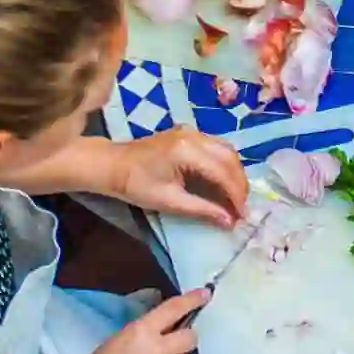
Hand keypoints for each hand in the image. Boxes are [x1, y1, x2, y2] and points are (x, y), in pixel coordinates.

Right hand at [53, 290, 204, 353]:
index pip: (174, 309)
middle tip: (173, 345)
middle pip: (191, 337)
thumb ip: (143, 331)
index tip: (204, 294)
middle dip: (184, 339)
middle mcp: (159, 350)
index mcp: (142, 332)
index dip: (192, 300)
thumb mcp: (116, 341)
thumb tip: (162, 322)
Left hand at [110, 127, 247, 228]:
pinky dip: (225, 164)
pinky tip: (224, 181)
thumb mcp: (169, 201)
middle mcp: (194, 135)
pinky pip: (217, 146)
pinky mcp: (189, 133)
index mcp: (187, 150)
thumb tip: (229, 222)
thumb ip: (202, 209)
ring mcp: (192, 131)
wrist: (112, 165)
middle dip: (239, 184)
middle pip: (230, 157)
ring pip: (227, 149)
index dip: (236, 194)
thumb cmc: (135, 185)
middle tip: (241, 208)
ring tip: (235, 196)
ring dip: (235, 173)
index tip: (241, 215)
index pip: (222, 171)